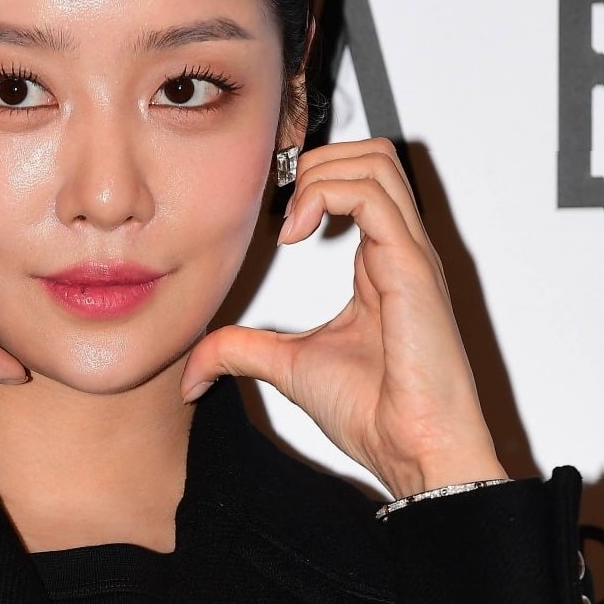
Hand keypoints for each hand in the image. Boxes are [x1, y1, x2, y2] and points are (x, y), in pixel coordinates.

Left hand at [178, 137, 506, 499]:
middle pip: (374, 153)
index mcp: (381, 263)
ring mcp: (410, 253)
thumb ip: (241, 352)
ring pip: (376, 160)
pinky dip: (326, 196)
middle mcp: (401, 249)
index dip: (310, 180)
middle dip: (317, 162)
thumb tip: (191, 370)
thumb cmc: (375, 412)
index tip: (275, 224)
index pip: (358, 180)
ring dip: (319, 174)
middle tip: (282, 210)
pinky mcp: (411, 266)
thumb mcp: (288, 367)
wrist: (412, 450)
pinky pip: (373, 194)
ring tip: (291, 221)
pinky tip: (297, 234)